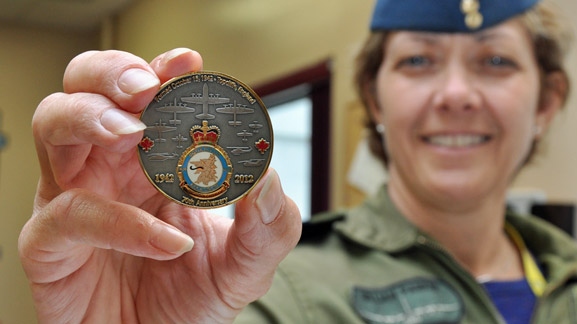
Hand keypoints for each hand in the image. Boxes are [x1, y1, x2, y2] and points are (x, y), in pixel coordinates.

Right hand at [19, 49, 301, 322]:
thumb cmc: (195, 299)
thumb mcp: (248, 261)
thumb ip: (269, 221)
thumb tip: (267, 174)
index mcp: (152, 159)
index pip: (146, 98)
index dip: (163, 72)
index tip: (191, 64)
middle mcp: (108, 169)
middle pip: (87, 90)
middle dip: (113, 74)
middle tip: (149, 86)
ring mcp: (74, 201)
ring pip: (54, 128)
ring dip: (91, 117)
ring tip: (134, 130)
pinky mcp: (51, 246)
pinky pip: (71, 215)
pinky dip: (121, 222)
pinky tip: (168, 242)